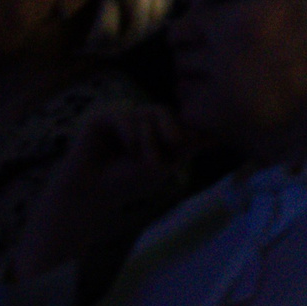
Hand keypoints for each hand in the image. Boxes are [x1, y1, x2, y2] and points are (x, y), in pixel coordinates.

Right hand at [11, 106, 189, 279]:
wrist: (92, 194)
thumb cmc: (126, 182)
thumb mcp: (162, 166)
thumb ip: (185, 147)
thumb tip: (215, 135)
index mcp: (153, 128)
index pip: (176, 119)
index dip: (182, 133)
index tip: (181, 148)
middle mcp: (137, 118)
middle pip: (165, 111)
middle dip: (168, 134)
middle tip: (161, 155)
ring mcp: (120, 116)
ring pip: (147, 112)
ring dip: (148, 139)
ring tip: (137, 157)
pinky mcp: (101, 117)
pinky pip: (124, 116)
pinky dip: (130, 136)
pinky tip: (126, 150)